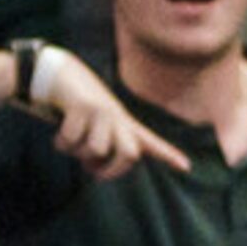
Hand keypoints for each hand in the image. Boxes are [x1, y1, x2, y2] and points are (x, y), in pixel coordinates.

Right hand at [39, 51, 192, 178]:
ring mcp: (103, 110)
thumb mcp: (94, 128)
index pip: (149, 142)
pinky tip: (59, 129)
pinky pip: (72, 140)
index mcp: (123, 124)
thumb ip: (102, 149)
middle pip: (129, 155)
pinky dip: (61, 142)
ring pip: (96, 150)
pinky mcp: (84, 106)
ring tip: (71, 140)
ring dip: (77, 152)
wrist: (60, 74)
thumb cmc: (76, 108)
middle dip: (108, 171)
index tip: (186, 167)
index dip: (167, 155)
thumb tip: (97, 171)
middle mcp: (118, 117)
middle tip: (90, 169)